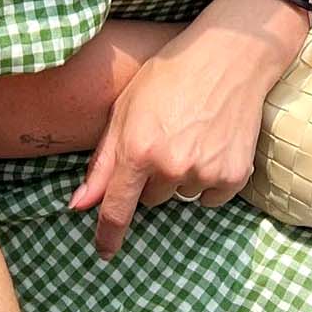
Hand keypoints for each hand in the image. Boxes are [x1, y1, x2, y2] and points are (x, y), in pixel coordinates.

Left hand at [69, 0, 307, 258]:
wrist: (226, 59)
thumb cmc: (167, 76)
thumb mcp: (124, 110)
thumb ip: (102, 162)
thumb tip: (78, 205)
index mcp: (137, 149)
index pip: (117, 208)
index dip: (108, 233)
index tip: (104, 252)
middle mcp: (170, 166)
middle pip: (150, 199)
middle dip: (149, 177)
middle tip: (160, 139)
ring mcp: (204, 172)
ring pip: (180, 196)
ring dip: (179, 177)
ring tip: (187, 135)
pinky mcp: (233, 176)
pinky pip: (210, 196)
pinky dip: (207, 179)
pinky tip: (209, 144)